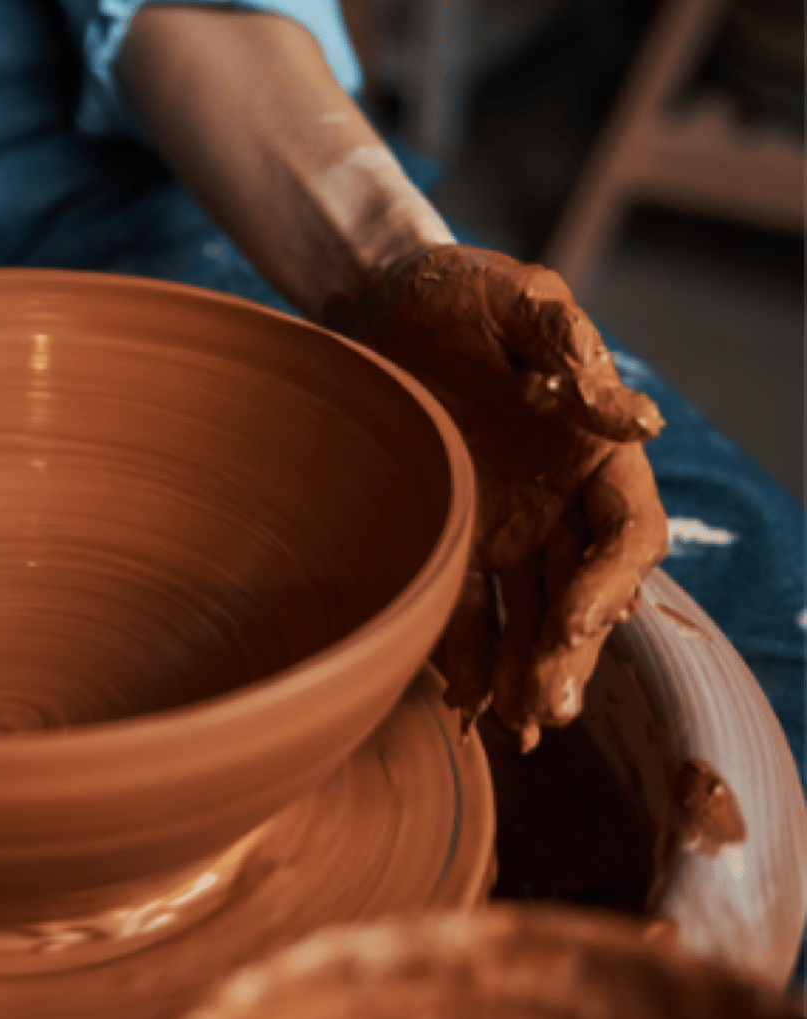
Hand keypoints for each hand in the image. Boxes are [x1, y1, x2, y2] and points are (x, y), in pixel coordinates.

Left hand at [328, 246, 667, 750]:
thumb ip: (568, 353)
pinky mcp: (446, 536)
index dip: (613, 584)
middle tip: (550, 707)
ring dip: (527, 674)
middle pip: (580, 594)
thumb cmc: (460, 291)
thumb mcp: (517, 302)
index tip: (585, 620)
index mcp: (593, 452)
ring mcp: (504, 525)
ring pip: (528, 617)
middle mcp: (557, 500)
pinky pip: (464, 609)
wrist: (381, 297)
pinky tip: (467, 708)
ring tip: (518, 726)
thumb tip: (637, 423)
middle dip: (571, 653)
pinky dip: (468, 659)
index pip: (627, 536)